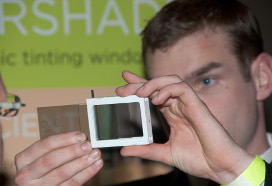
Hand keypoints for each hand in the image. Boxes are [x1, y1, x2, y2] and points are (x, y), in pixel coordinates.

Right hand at [15, 132, 102, 185]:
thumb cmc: (41, 170)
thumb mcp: (41, 157)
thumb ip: (57, 148)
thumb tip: (81, 139)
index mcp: (24, 159)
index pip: (45, 145)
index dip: (65, 139)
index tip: (80, 136)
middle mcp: (26, 174)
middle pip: (52, 159)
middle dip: (73, 151)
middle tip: (88, 145)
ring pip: (62, 173)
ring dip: (82, 162)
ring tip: (95, 154)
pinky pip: (72, 184)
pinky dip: (86, 173)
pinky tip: (95, 165)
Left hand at [116, 71, 253, 183]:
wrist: (218, 167)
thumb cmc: (197, 159)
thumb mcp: (164, 153)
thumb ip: (145, 149)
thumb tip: (124, 150)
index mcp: (171, 114)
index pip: (152, 95)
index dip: (138, 87)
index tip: (122, 85)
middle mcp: (178, 106)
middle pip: (157, 86)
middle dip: (138, 84)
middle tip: (122, 89)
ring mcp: (188, 104)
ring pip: (169, 81)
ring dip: (152, 84)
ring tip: (139, 93)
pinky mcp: (197, 105)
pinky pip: (182, 88)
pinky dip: (168, 89)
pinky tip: (157, 99)